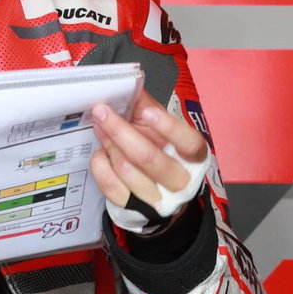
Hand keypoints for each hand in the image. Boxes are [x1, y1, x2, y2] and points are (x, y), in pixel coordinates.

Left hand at [89, 93, 208, 213]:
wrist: (162, 196)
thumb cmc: (164, 154)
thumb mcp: (162, 131)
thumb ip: (150, 108)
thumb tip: (132, 86)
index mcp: (193, 157)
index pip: (189, 143)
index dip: (169, 128)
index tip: (149, 112)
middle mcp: (179, 180)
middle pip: (148, 157)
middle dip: (120, 131)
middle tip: (101, 111)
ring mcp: (155, 197)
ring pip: (126, 169)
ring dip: (109, 144)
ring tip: (99, 127)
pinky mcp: (133, 207)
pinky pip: (110, 185)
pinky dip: (100, 165)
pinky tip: (100, 153)